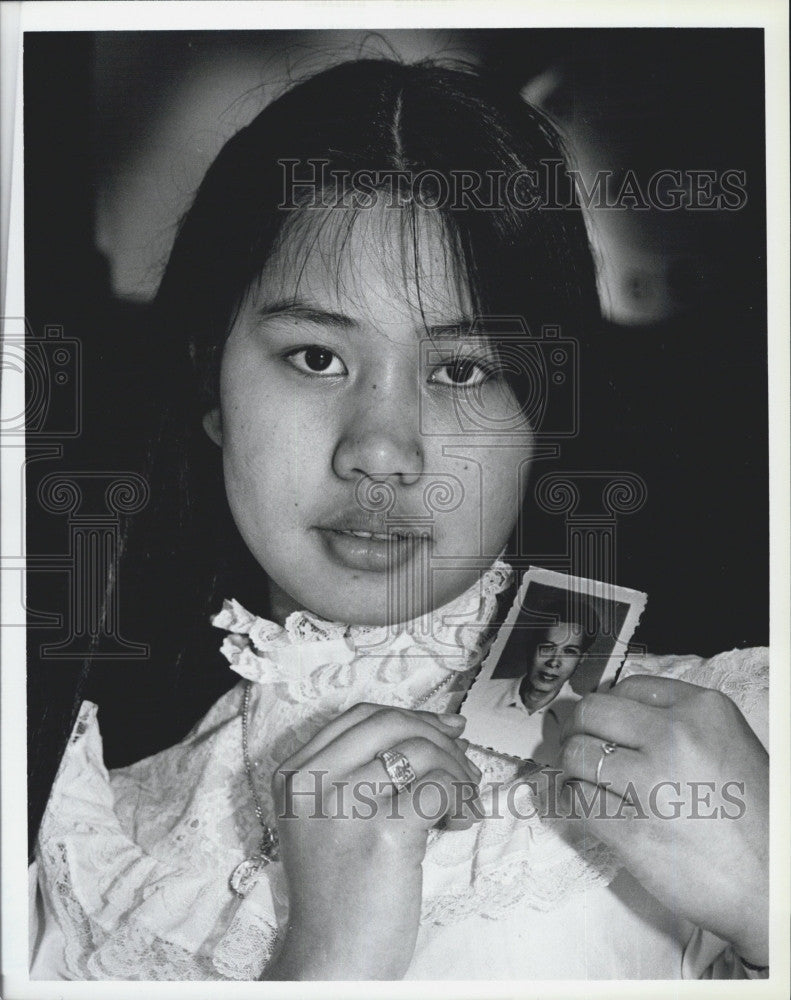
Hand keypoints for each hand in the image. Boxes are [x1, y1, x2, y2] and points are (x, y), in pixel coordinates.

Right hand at [262, 703, 480, 979]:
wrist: (333, 961)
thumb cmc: (343, 892)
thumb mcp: (335, 817)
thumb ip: (373, 768)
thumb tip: (448, 723)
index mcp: (294, 775)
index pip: (362, 715)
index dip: (414, 717)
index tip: (449, 731)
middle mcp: (311, 784)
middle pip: (392, 724)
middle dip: (442, 741)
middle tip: (465, 772)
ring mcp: (344, 806)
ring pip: (421, 751)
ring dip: (459, 773)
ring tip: (465, 805)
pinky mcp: (383, 832)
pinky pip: (439, 787)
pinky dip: (463, 799)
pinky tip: (462, 822)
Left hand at [559, 676, 767, 964]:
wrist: (774, 886)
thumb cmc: (755, 820)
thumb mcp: (729, 746)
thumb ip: (680, 724)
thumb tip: (618, 716)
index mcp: (703, 710)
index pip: (629, 686)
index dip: (610, 706)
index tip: (605, 723)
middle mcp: (674, 737)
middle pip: (592, 713)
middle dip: (581, 730)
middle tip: (583, 747)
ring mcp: (650, 783)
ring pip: (576, 754)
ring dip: (574, 768)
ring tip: (586, 780)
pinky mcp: (630, 829)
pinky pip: (576, 800)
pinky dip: (573, 802)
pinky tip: (588, 806)